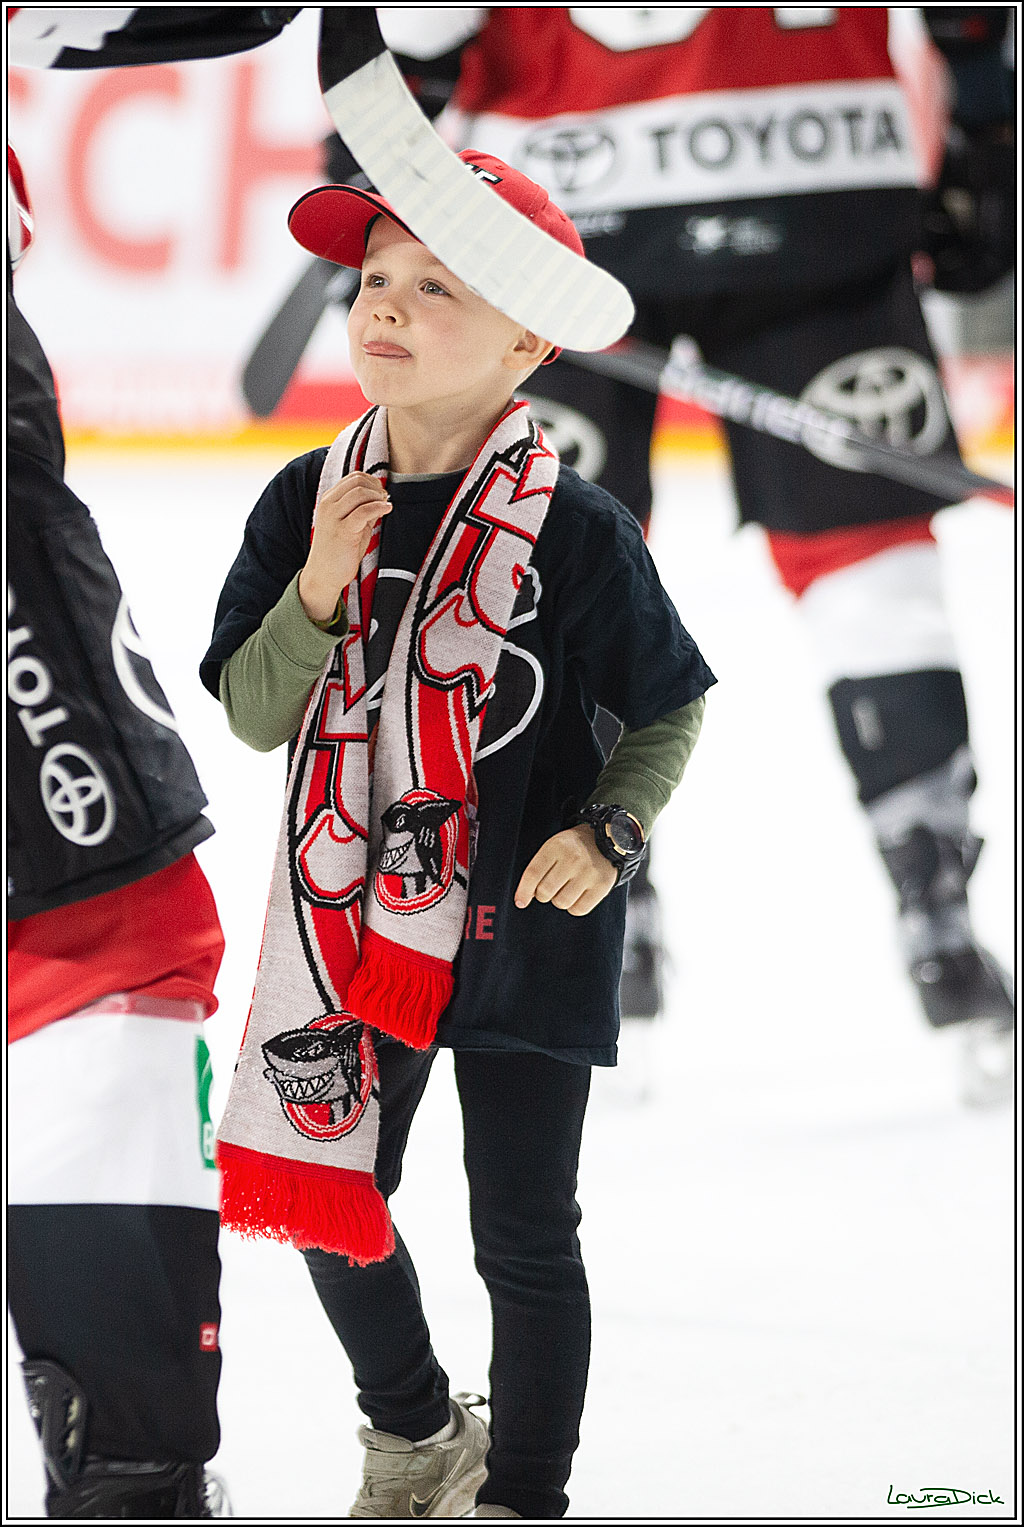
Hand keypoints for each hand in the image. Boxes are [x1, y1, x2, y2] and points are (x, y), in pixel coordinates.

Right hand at [299, 471, 390, 622]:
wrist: (323, 575)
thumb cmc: (339, 551)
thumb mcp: (351, 525)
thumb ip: (363, 510)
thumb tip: (382, 497)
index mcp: (329, 500)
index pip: (353, 478)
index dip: (372, 481)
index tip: (381, 494)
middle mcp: (328, 505)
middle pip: (357, 481)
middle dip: (376, 487)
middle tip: (385, 500)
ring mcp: (333, 517)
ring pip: (360, 492)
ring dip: (378, 497)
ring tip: (386, 506)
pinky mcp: (342, 530)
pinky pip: (363, 511)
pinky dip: (379, 507)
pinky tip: (388, 509)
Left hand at [514, 825, 617, 916]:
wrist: (608, 840)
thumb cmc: (574, 847)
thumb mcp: (554, 846)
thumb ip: (539, 868)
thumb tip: (525, 898)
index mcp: (557, 846)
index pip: (533, 873)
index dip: (523, 891)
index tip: (520, 902)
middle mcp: (573, 859)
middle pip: (545, 892)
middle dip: (543, 894)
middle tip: (552, 886)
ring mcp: (588, 873)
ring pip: (561, 903)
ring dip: (560, 900)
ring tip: (567, 888)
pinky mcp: (601, 886)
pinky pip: (579, 910)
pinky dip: (574, 907)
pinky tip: (578, 894)